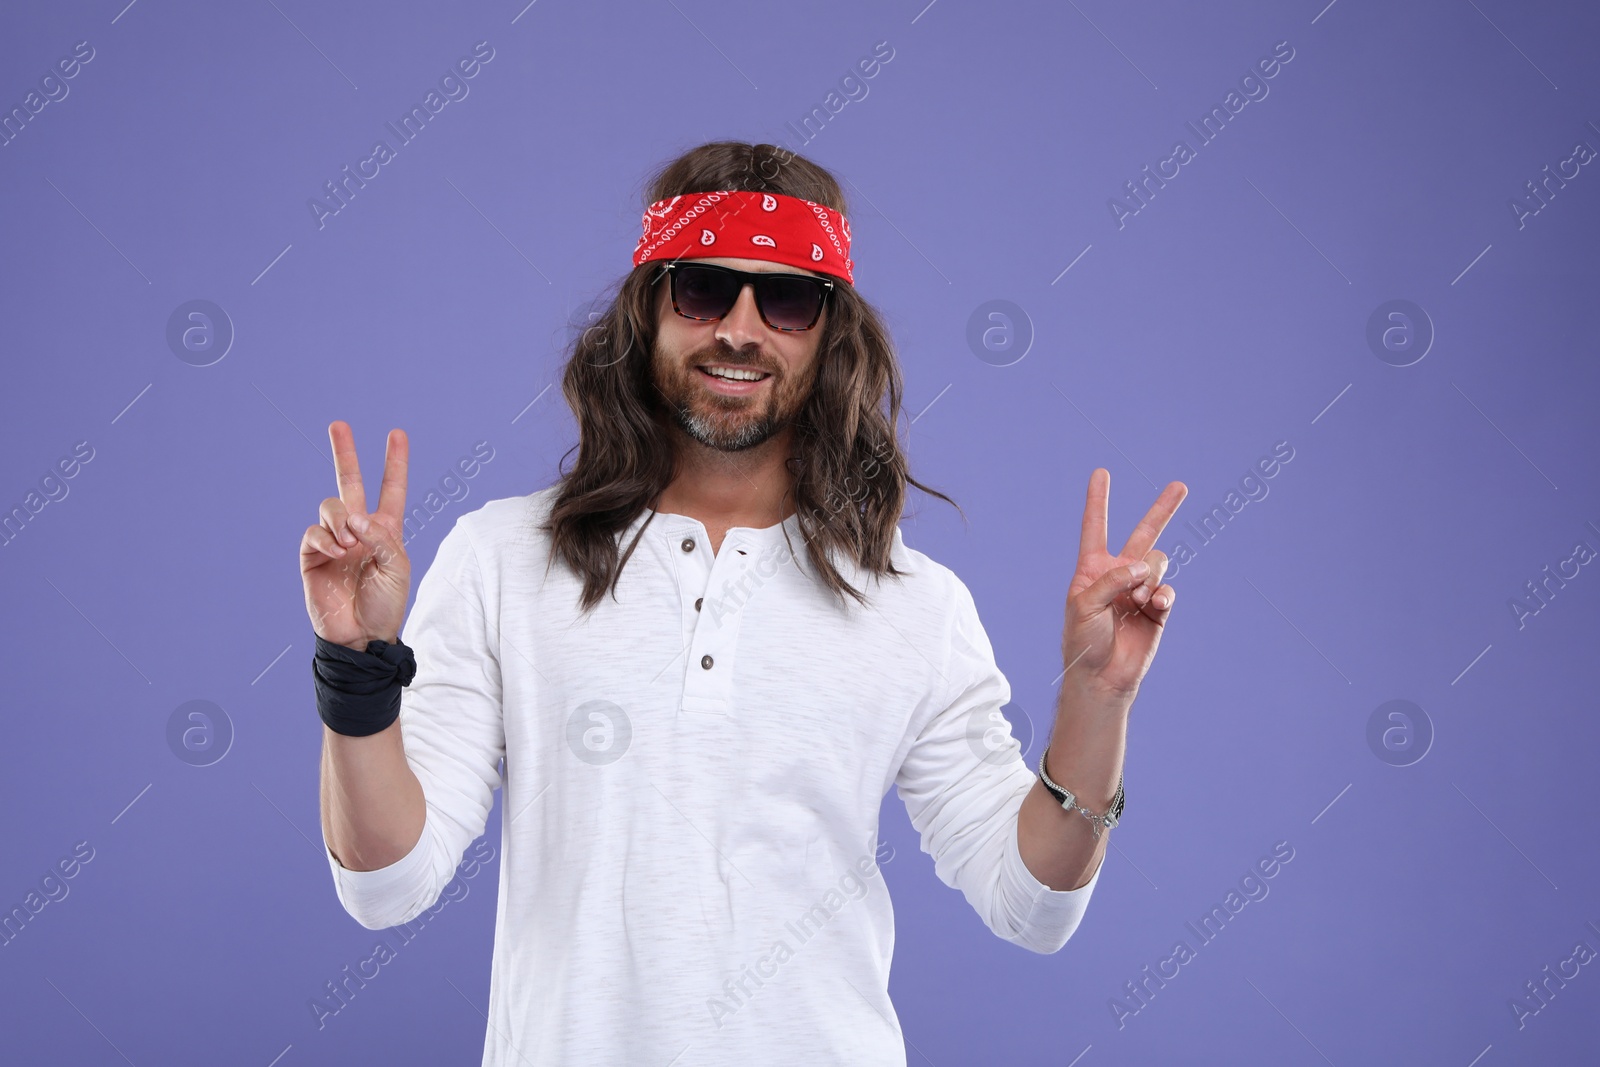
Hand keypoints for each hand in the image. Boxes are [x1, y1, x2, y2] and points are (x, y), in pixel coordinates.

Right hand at [300, 421, 411, 649]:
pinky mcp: (312, 555)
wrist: (361, 636)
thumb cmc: (385, 604)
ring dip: (340, 519)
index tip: (397, 433)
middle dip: (344, 453)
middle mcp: (358, 529)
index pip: (391, 489)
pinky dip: (325, 537)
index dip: (395, 462)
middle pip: (350, 482)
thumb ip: (380, 536)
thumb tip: (354, 516)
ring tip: (349, 543)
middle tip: (338, 424)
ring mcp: (333, 540)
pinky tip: (336, 550)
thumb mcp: (396, 567)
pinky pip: (313, 531)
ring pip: (330, 506)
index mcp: (385, 529)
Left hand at [1060, 468, 1186, 701]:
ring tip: (1137, 600)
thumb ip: (1112, 580)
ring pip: (1157, 563)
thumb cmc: (1083, 642)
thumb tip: (1143, 568)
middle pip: (1143, 534)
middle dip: (1162, 510)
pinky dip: (1162, 595)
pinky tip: (1153, 606)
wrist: (1102, 677)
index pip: (1095, 527)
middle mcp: (1118, 574)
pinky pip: (1167, 590)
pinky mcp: (1157, 609)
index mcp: (1092, 569)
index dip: (1098, 500)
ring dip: (1149, 578)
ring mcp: (1140, 590)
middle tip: (1180, 486)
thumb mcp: (1084, 606)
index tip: (1101, 472)